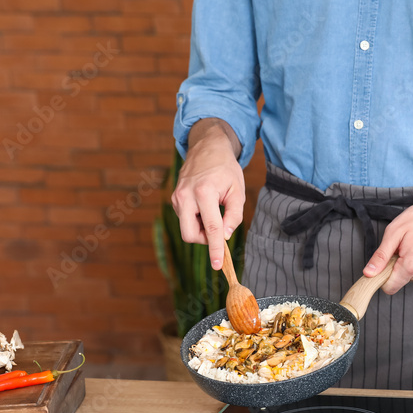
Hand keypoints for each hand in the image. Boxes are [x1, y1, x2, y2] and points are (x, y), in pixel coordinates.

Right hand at [171, 118, 245, 269]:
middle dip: (204, 240)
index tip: (218, 265)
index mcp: (204, 192)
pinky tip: (204, 206)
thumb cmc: (225, 169)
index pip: (210, 228)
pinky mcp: (174, 198)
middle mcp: (185, 196)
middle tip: (218, 230)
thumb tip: (225, 235)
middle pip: (190, 234)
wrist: (207, 148)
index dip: (215, 249)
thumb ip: (234, 215)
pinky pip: (185, 218)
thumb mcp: (237, 190)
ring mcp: (177, 197)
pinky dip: (196, 219)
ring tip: (213, 211)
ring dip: (201, 228)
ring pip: (186, 228)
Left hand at [363, 189, 412, 294]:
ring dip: (411, 264)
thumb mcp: (395, 232)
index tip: (385, 264)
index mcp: (412, 265)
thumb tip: (369, 273)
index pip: (390, 287)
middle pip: (401, 280)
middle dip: (399, 266)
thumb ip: (381, 256)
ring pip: (412, 276)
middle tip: (405, 247)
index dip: (383, 276)